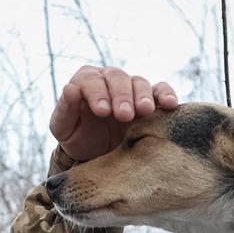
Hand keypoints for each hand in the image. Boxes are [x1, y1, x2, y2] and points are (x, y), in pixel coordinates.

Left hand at [49, 66, 177, 161]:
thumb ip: (65, 109)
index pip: (91, 80)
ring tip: (145, 111)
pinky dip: (166, 94)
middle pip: (117, 78)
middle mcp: (109, 80)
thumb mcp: (64, 128)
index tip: (102, 111)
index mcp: (86, 82)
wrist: (96, 155)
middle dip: (121, 96)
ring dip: (142, 96)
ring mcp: (130, 89)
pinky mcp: (148, 100)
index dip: (97, 93)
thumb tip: (70, 88)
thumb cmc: (77, 138)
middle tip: (124, 115)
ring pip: (139, 82)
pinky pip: (160, 90)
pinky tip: (169, 104)